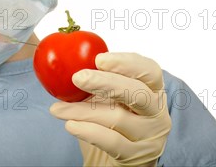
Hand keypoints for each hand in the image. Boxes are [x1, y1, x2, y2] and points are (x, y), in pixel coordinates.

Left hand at [50, 52, 171, 166]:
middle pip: (137, 93)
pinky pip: (111, 141)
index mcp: (152, 90)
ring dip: (83, 111)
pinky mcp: (137, 156)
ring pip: (117, 118)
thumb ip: (95, 81)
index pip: (150, 71)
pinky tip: (70, 125)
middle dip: (106, 82)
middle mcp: (156, 112)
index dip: (126, 63)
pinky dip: (88, 131)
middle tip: (77, 77)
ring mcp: (150, 136)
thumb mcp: (106, 99)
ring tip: (58, 109)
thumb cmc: (108, 122)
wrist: (111, 160)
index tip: (99, 59)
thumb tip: (64, 62)